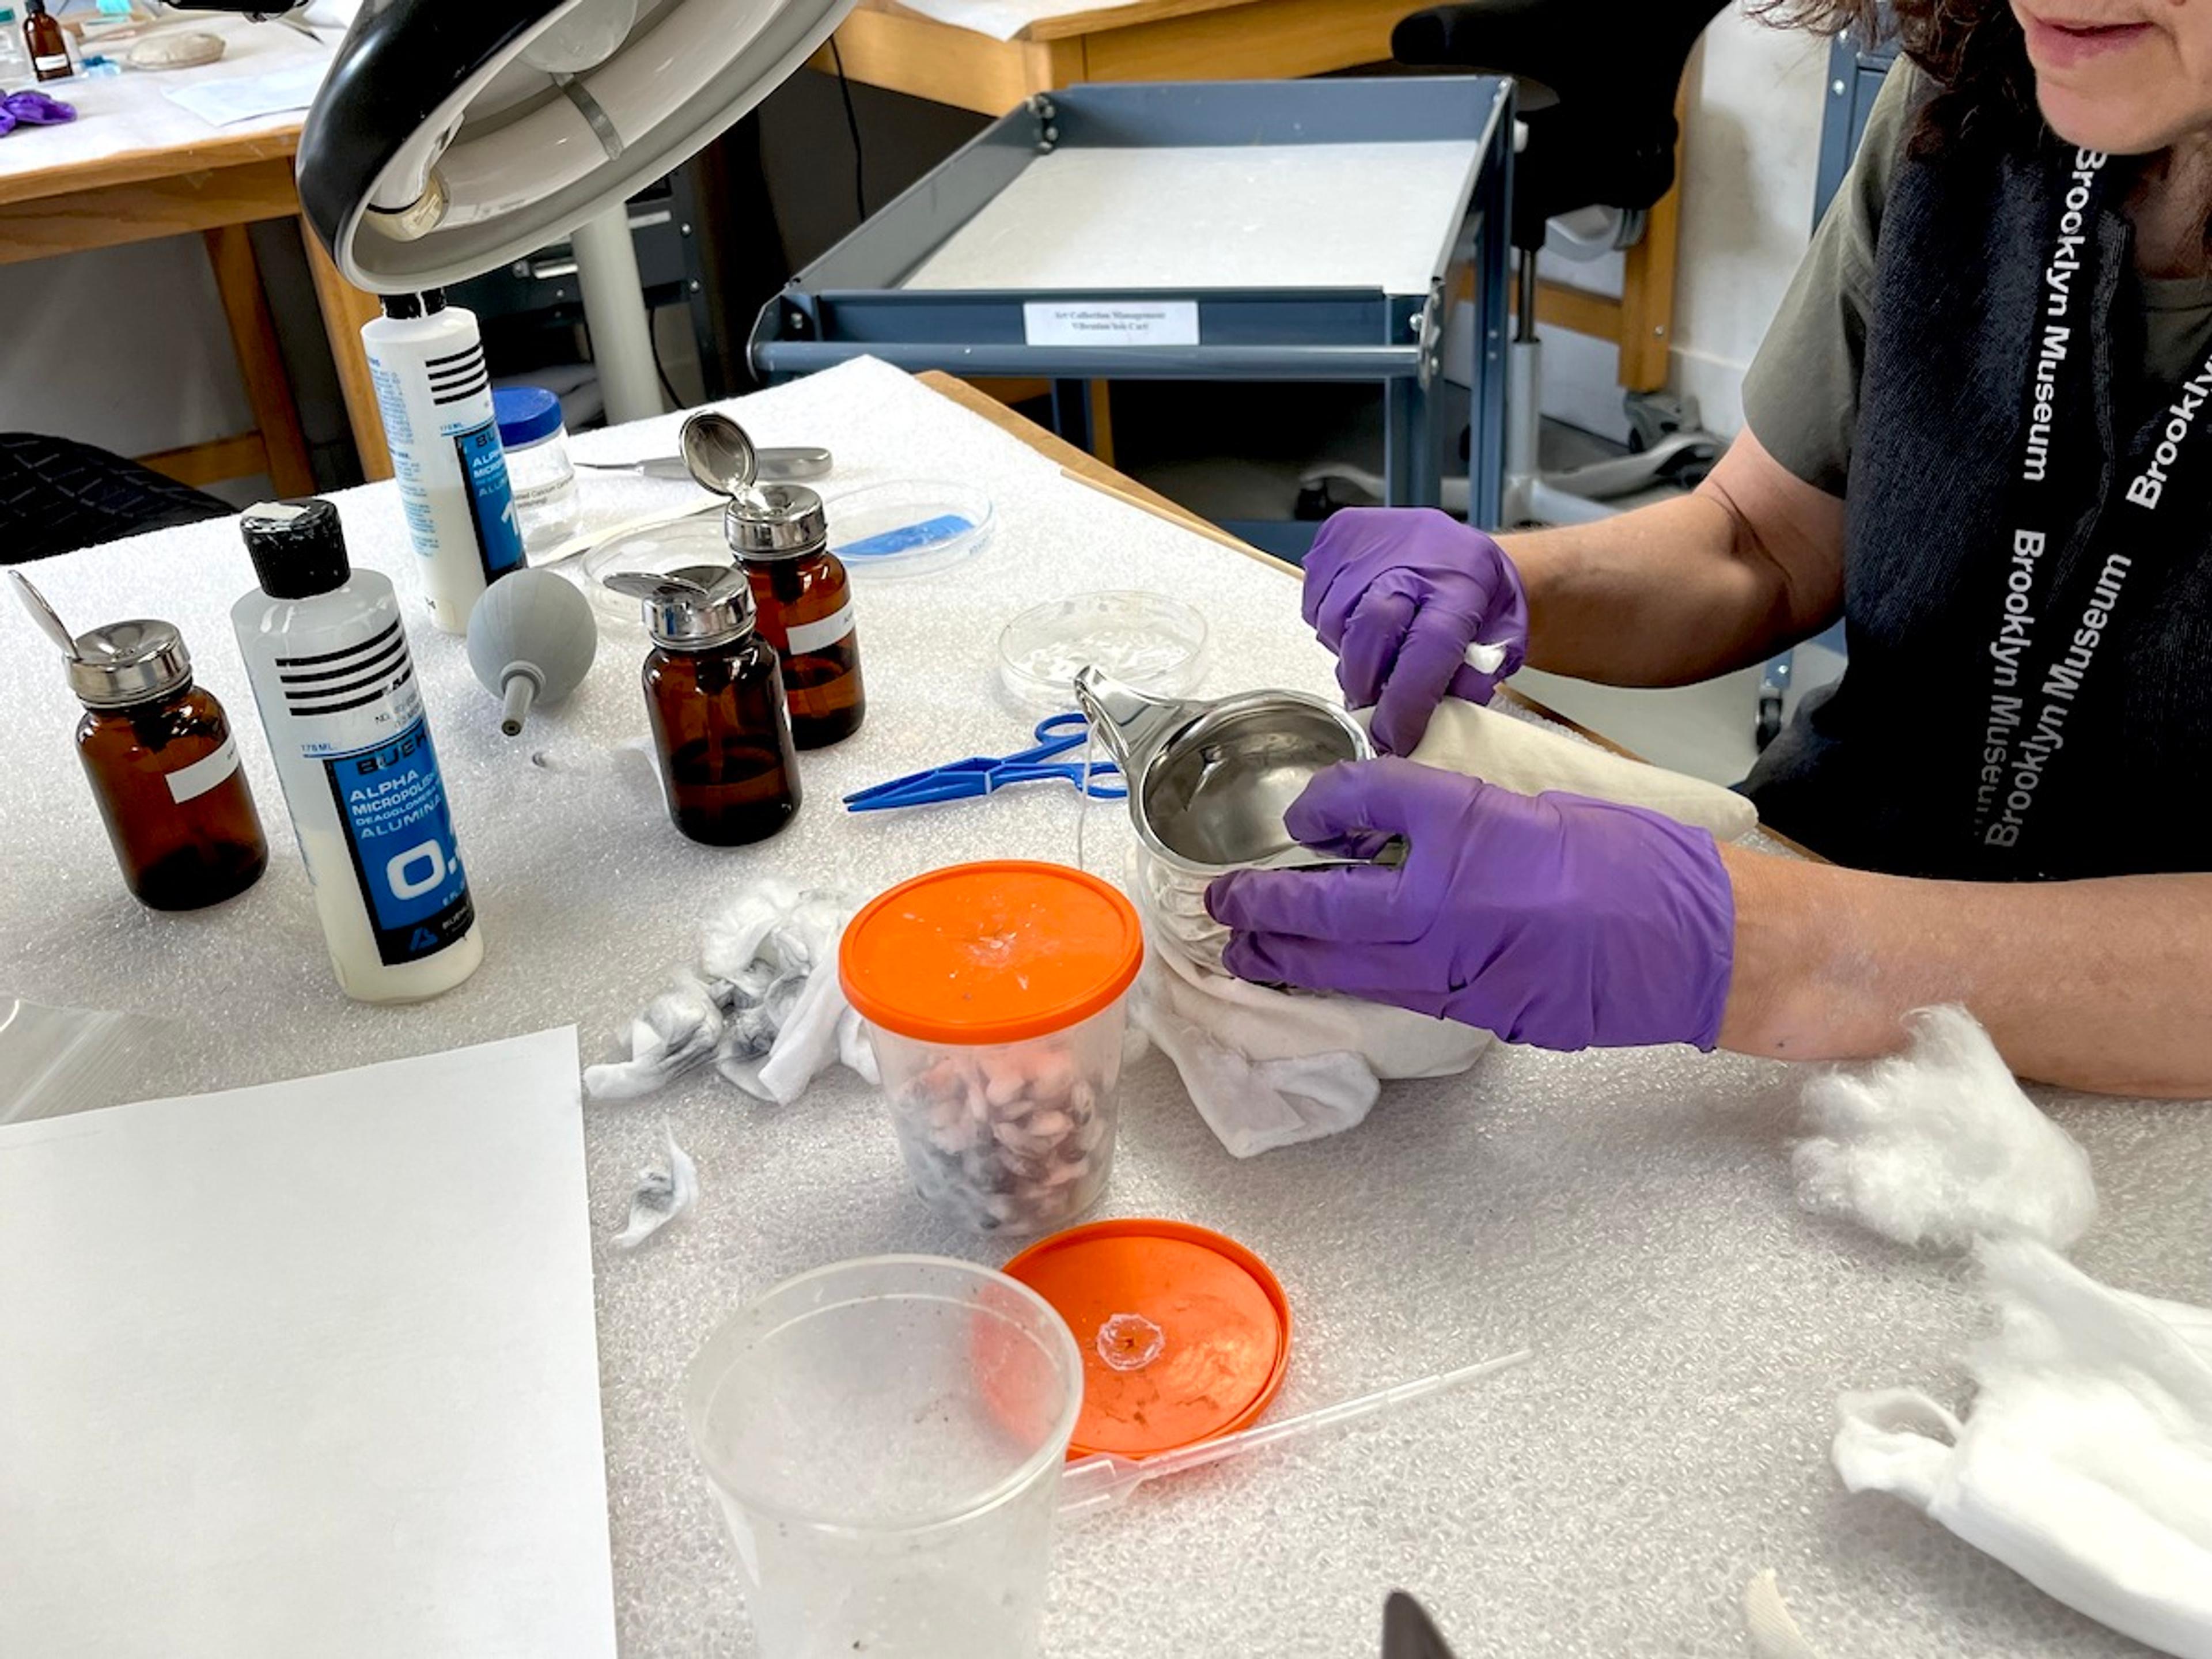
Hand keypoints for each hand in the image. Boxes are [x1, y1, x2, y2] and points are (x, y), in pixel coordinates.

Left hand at [1206, 759, 1734, 1050]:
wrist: (1706, 943)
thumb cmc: (1641, 863)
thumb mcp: (1544, 808)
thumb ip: (1463, 821)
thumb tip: (1400, 831)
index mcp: (1474, 829)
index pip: (1367, 800)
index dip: (1323, 804)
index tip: (1303, 814)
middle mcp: (1453, 901)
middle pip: (1329, 905)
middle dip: (1265, 910)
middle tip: (1221, 907)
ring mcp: (1465, 969)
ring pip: (1350, 969)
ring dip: (1288, 962)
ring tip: (1243, 957)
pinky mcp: (1485, 1014)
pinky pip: (1400, 999)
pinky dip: (1352, 990)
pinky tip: (1327, 985)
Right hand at [1303, 508, 1529, 754]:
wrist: (1460, 547)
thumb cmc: (1479, 597)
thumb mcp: (1500, 640)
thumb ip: (1474, 679)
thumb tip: (1434, 716)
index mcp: (1462, 581)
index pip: (1428, 646)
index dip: (1407, 701)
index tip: (1396, 737)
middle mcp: (1411, 556)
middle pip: (1369, 632)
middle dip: (1367, 681)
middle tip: (1377, 702)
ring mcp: (1367, 543)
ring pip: (1335, 622)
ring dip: (1349, 653)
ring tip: (1376, 650)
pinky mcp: (1334, 537)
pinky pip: (1315, 603)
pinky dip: (1333, 625)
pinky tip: (1360, 620)